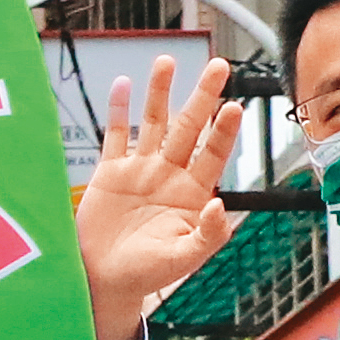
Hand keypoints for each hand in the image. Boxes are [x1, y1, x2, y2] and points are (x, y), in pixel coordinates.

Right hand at [72, 66, 240, 339]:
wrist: (104, 279)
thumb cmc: (148, 273)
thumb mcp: (184, 258)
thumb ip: (207, 234)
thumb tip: (221, 204)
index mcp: (192, 193)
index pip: (214, 153)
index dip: (224, 131)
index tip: (234, 106)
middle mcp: (170, 174)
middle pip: (189, 127)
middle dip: (203, 96)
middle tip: (220, 65)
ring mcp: (140, 170)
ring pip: (153, 122)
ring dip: (161, 92)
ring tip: (167, 61)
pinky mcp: (110, 172)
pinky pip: (116, 135)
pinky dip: (118, 110)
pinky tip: (123, 84)